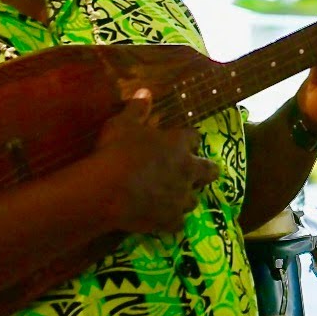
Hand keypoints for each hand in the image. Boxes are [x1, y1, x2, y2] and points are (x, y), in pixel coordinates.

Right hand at [92, 88, 219, 232]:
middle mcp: (187, 170)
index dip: (189, 139)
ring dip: (186, 198)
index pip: (193, 137)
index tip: (184, 140)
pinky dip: (171, 222)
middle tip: (198, 172)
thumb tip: (146, 91)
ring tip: (175, 198)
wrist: (106, 189)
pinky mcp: (169, 220)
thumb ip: (137, 108)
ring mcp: (180, 197)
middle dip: (206, 171)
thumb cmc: (116, 152)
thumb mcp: (123, 124)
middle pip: (209, 171)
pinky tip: (162, 221)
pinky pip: (177, 224)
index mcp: (179, 144)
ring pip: (194, 200)